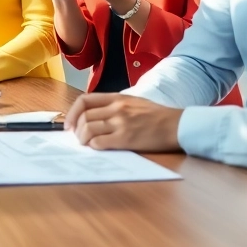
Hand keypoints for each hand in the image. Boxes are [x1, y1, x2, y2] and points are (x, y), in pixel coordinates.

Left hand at [64, 93, 182, 151]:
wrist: (176, 125)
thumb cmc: (157, 115)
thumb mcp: (134, 102)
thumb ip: (114, 106)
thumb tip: (94, 117)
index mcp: (117, 98)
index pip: (84, 100)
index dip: (72, 113)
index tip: (69, 124)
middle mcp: (116, 108)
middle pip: (84, 117)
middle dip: (75, 129)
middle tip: (78, 138)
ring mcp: (120, 123)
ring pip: (88, 129)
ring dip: (82, 139)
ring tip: (86, 144)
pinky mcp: (125, 139)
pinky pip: (99, 142)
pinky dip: (93, 146)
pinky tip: (97, 148)